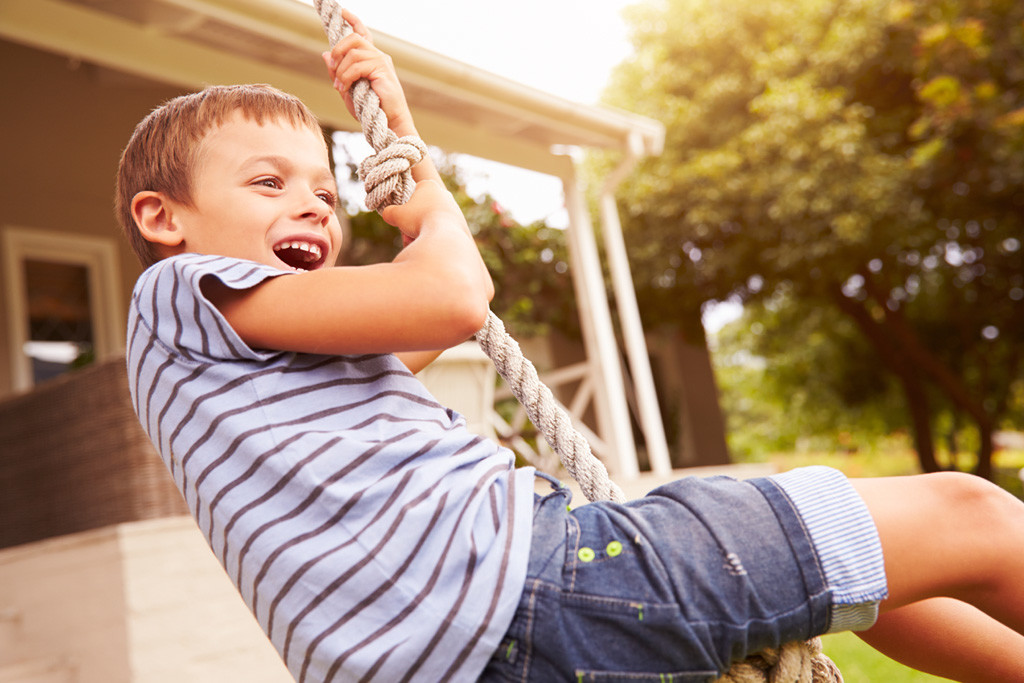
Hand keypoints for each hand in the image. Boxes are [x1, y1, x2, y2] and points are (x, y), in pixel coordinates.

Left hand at [322, 10, 414, 136]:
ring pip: (352, 53)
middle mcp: (378, 56)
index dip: (353, 20)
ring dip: (340, 71)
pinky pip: (356, 66)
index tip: (342, 11)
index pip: (362, 33)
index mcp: (371, 59)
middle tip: (333, 70)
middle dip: (338, 51)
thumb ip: (337, 72)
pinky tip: (343, 88)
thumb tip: (325, 54)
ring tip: (339, 87)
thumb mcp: (347, 89)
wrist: (388, 124)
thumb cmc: (370, 110)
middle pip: (353, 38)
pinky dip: (346, 77)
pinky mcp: (382, 69)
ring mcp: (381, 61)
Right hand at [380, 179, 464, 243]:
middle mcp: (444, 194)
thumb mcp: (396, 215)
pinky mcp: (461, 223)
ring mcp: (454, 208)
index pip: (412, 195)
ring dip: (421, 233)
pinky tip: (430, 245)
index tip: (402, 220)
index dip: (404, 209)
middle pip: (421, 211)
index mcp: (429, 185)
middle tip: (408, 235)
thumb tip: (388, 214)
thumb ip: (389, 212)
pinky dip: (434, 238)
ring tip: (417, 242)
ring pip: (430, 222)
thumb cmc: (418, 220)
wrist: (445, 236)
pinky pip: (442, 231)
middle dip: (412, 225)